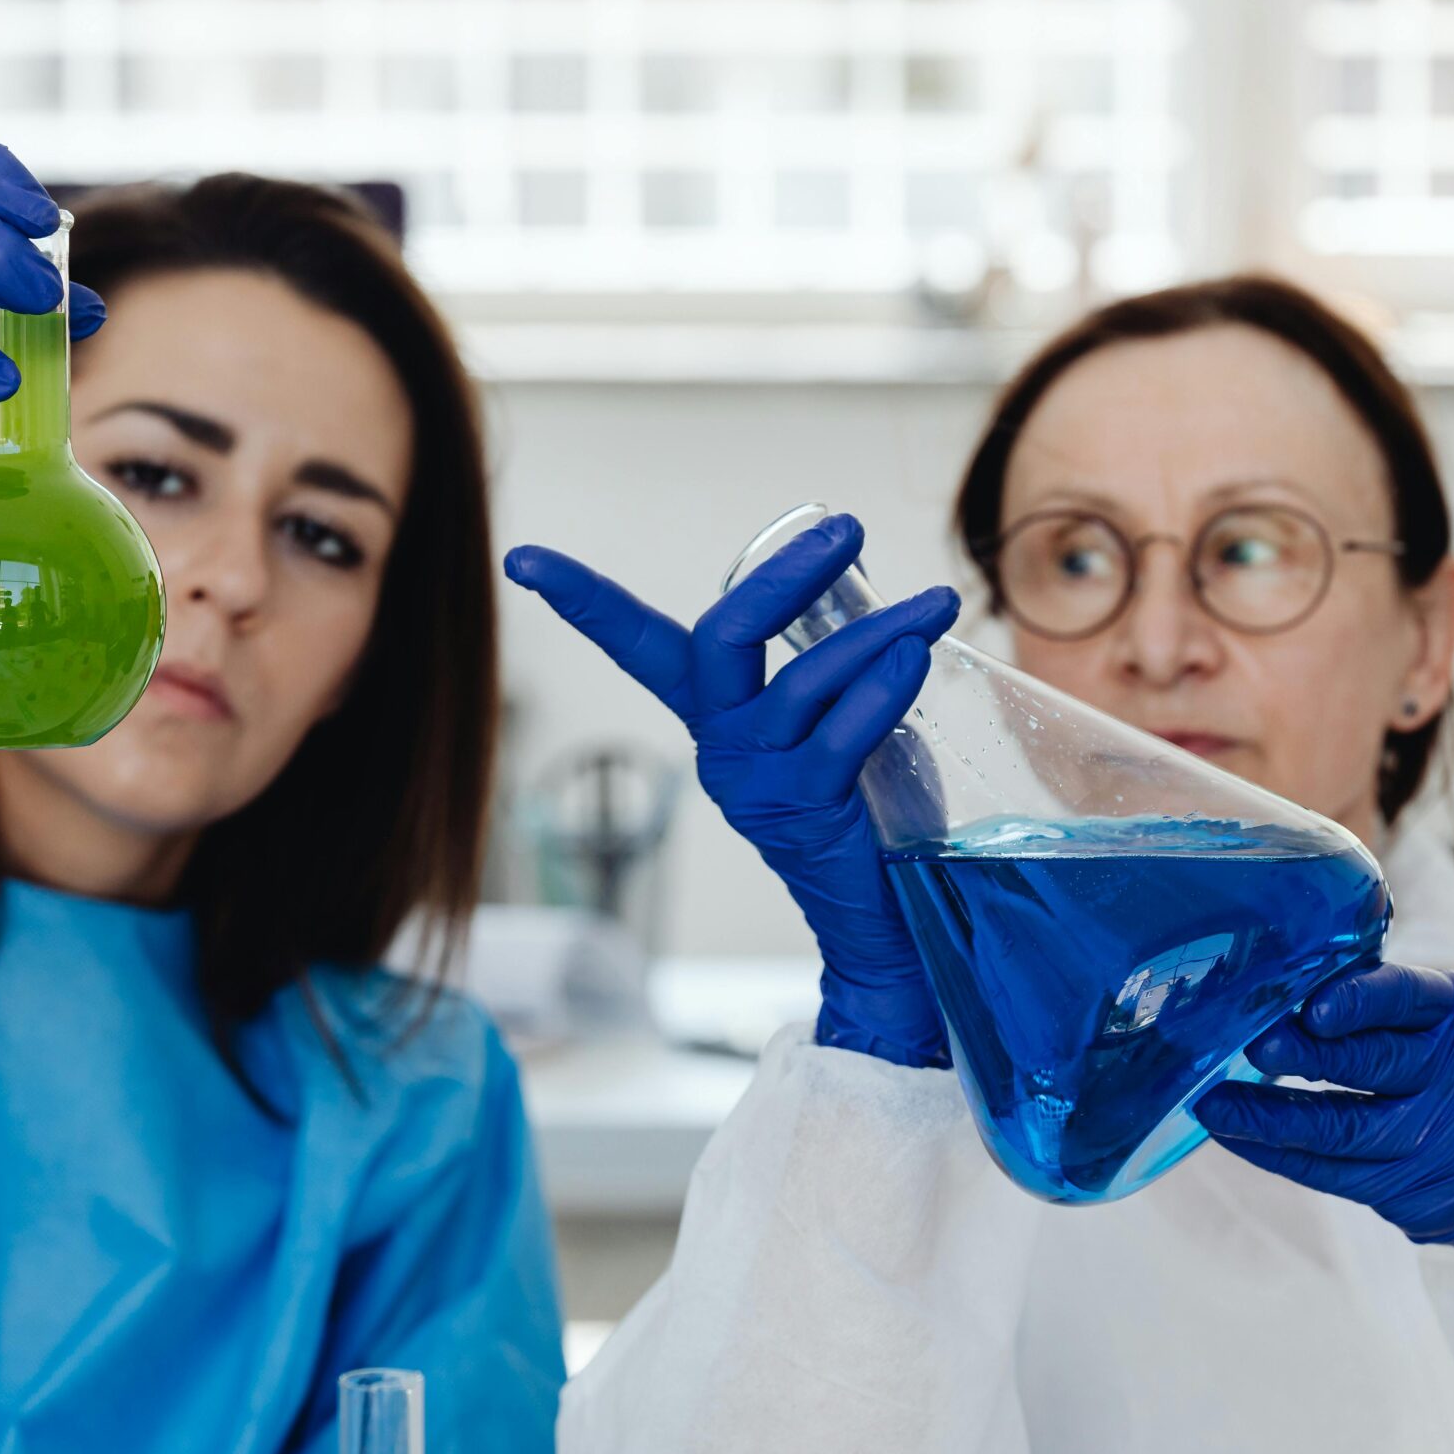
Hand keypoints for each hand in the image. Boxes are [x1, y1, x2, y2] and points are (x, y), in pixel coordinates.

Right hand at [506, 514, 960, 1066]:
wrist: (877, 923)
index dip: (581, 599)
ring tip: (933, 605)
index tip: (521, 559)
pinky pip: (838, 736)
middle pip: (717, 639)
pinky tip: (914, 658)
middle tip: (845, 530)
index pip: (636, 645)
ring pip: (797, 684)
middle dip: (780, 576)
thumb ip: (828, 668)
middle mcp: (720, 745)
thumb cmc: (860, 811)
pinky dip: (880, 689)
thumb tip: (867, 586)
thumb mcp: (826, 725)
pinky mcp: (801, 809)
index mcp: (714, 718)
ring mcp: (754, 780)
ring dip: (873, 634)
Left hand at [1196, 961, 1453, 1306]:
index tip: (1314, 1005)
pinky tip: (1232, 1134)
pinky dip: (1274, 1152)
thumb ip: (1383, 1003)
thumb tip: (1275, 981)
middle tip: (1249, 1044)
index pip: (1410, 997)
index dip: (1361, 1001)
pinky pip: (1331, 1173)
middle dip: (1305, 1055)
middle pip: (1372, 1066)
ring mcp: (1439, 1143)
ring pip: (1341, 1129)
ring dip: (1266, 1116)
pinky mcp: (1414, 1194)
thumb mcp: (1453, 1021)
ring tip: (1211, 1102)